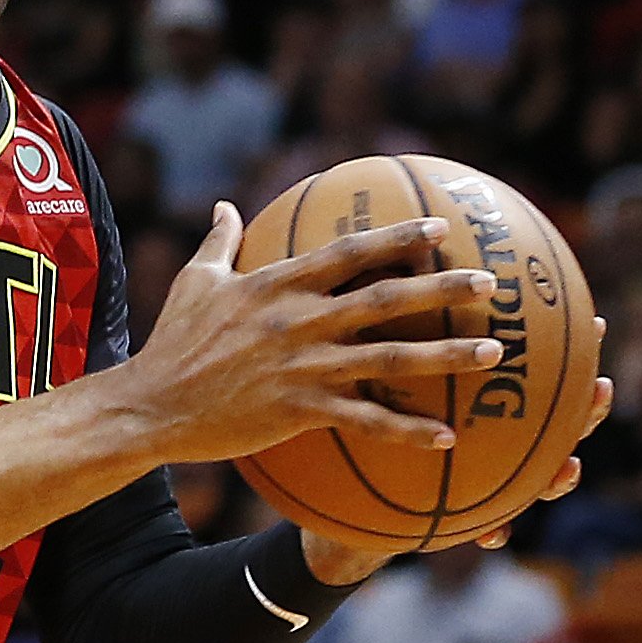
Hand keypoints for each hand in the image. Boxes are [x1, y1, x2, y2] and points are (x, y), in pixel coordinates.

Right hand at [119, 201, 505, 466]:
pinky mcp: (298, 410)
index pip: (346, 253)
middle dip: (440, 289)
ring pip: (386, 359)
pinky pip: (363, 421)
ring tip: (492, 353)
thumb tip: (225, 205)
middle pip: (382, 300)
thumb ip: (220, 242)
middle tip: (488, 283)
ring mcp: (301, 367)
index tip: (438, 227)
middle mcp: (297, 321)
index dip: (394, 238)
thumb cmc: (171, 342)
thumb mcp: (194, 282)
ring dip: (444, 356)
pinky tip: (446, 437)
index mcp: (276, 286)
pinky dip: (406, 430)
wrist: (149, 405)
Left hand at [297, 335, 611, 580]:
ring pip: (532, 475)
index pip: (534, 372)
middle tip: (602, 386)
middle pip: (552, 420)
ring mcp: (480, 473)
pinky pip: (481, 526)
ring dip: (556, 476)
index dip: (572, 348)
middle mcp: (490, 435)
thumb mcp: (368, 376)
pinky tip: (495, 536)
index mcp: (479, 398)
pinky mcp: (453, 512)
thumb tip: (396, 266)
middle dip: (583, 408)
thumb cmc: (356, 422)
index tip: (597, 324)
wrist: (337, 492)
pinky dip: (492, 531)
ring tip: (569, 468)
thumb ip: (390, 330)